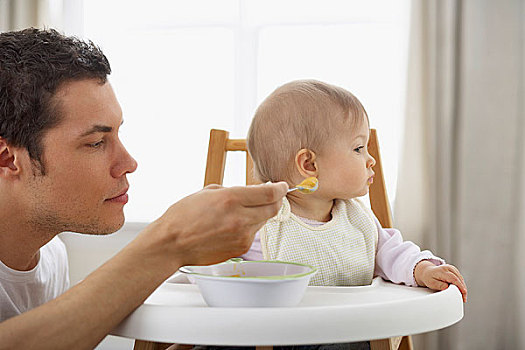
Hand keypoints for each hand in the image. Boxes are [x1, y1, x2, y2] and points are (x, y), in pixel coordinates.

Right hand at [135, 182, 287, 270]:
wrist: (171, 243)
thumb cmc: (183, 215)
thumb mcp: (208, 192)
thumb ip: (234, 191)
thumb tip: (252, 192)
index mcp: (231, 199)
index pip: (270, 193)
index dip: (280, 188)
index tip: (283, 186)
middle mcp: (240, 218)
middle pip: (273, 208)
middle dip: (275, 201)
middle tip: (271, 196)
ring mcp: (242, 235)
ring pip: (263, 221)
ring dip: (259, 214)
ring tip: (240, 212)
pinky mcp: (240, 248)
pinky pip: (253, 233)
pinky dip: (249, 227)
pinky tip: (232, 226)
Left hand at [414, 260, 467, 301]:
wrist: (427, 272)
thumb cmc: (429, 278)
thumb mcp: (431, 283)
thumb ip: (439, 285)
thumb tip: (447, 287)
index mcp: (442, 270)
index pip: (454, 278)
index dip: (460, 286)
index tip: (463, 293)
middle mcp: (448, 267)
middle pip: (459, 278)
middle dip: (463, 289)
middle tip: (463, 298)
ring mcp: (451, 268)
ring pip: (460, 278)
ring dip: (463, 287)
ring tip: (462, 296)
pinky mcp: (454, 270)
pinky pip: (460, 278)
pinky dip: (461, 284)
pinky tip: (460, 291)